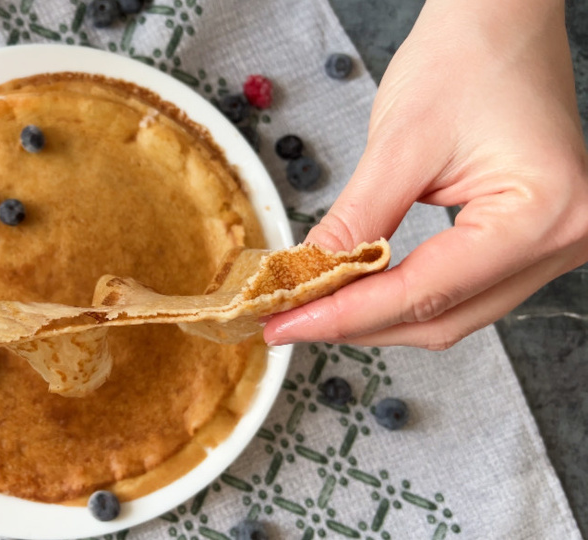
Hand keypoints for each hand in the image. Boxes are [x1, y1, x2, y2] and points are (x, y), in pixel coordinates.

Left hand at [265, 0, 587, 349]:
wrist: (502, 23)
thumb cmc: (464, 60)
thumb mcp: (398, 144)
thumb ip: (355, 222)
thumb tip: (308, 280)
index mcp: (542, 214)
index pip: (427, 290)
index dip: (347, 314)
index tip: (288, 324)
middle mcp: (564, 240)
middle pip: (444, 317)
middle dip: (359, 323)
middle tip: (289, 322)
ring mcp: (554, 245)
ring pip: (453, 314)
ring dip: (379, 317)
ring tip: (313, 310)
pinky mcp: (530, 242)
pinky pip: (463, 290)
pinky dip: (406, 295)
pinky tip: (357, 292)